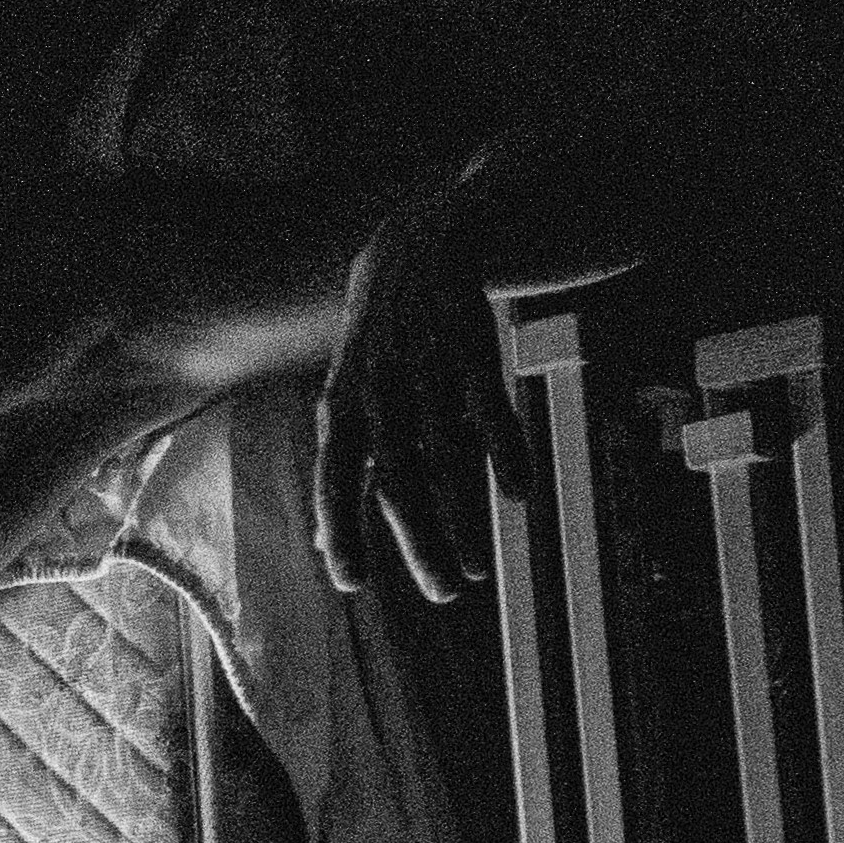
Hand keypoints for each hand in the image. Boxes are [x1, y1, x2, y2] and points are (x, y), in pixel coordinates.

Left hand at [314, 164, 532, 606]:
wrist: (417, 248)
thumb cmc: (379, 347)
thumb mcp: (347, 400)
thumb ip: (342, 471)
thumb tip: (324, 549)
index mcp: (341, 411)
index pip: (335, 480)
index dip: (341, 529)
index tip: (351, 583)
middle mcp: (378, 396)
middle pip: (396, 482)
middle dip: (417, 544)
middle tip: (442, 594)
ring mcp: (425, 374)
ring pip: (443, 457)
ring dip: (461, 518)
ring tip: (475, 570)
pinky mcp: (471, 352)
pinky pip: (488, 409)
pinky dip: (504, 452)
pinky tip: (519, 495)